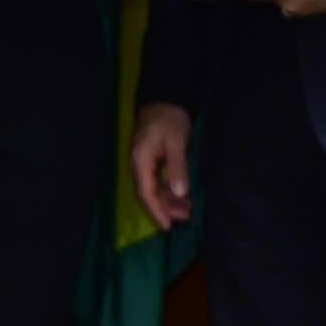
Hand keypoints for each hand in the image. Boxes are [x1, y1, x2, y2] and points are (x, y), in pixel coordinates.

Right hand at [132, 103, 194, 229]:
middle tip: (186, 217)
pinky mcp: (150, 161)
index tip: (167, 226)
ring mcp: (143, 163)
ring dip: (169, 201)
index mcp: (141, 160)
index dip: (157, 210)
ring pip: (153, 189)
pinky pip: (156, 181)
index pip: (146, 192)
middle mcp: (138, 164)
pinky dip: (168, 190)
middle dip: (166, 208)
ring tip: (188, 210)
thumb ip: (177, 166)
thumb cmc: (170, 118)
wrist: (164, 99)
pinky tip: (182, 196)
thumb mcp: (177, 140)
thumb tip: (180, 193)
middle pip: (149, 194)